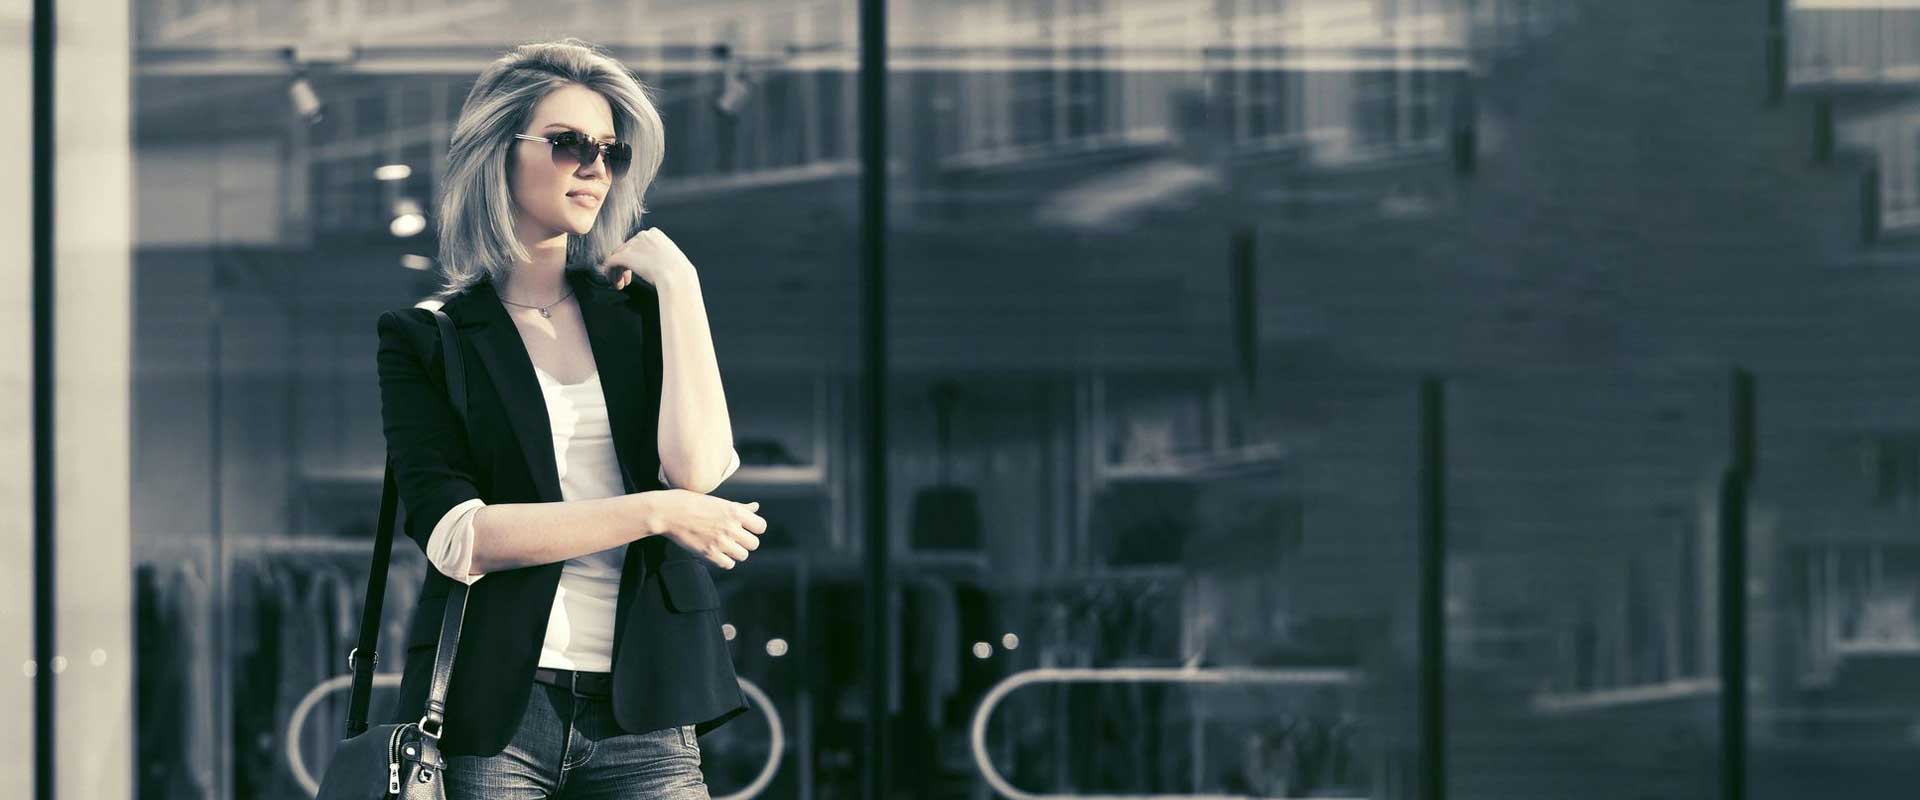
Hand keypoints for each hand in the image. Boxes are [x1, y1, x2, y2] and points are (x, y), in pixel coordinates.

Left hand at [604, 227, 694, 289]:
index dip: (635, 259)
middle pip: (626, 249)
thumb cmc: (679, 273)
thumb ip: (659, 255)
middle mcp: (642, 235)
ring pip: (617, 255)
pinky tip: (615, 283)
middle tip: (627, 280)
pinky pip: (610, 262)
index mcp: (655, 234)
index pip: (636, 244)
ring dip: (617, 271)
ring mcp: (633, 244)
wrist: (677, 278)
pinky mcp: (625, 256)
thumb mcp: (671, 257)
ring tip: (620, 284)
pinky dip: (610, 273)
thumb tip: (651, 263)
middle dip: (626, 266)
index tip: (637, 271)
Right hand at [649, 490, 765, 568]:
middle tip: (734, 538)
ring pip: (743, 556)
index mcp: (734, 511)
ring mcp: (720, 542)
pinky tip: (717, 552)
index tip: (746, 528)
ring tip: (725, 545)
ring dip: (736, 552)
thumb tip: (756, 507)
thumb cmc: (691, 502)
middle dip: (746, 542)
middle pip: (754, 544)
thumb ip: (739, 507)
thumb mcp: (718, 501)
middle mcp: (730, 527)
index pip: (761, 527)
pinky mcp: (709, 553)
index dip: (755, 528)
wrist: (668, 513)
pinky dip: (725, 560)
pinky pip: (728, 564)